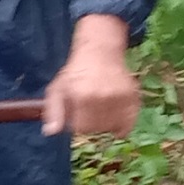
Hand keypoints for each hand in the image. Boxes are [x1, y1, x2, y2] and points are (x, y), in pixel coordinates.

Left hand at [42, 14, 140, 138]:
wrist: (100, 52)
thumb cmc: (76, 72)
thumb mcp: (57, 88)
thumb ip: (53, 111)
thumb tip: (50, 132)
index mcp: (82, 96)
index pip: (82, 128)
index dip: (79, 124)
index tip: (78, 115)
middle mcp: (102, 97)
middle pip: (97, 129)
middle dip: (92, 124)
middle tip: (90, 111)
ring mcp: (119, 97)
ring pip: (112, 127)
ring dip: (106, 125)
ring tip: (101, 111)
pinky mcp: (132, 97)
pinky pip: (129, 123)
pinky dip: (123, 126)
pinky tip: (116, 120)